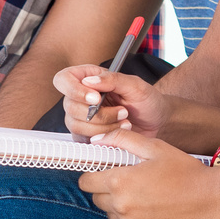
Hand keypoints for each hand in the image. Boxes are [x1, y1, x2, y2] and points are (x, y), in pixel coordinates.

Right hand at [52, 64, 169, 136]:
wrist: (156, 121)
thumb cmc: (147, 100)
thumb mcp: (135, 85)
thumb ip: (112, 80)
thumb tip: (88, 81)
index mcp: (88, 78)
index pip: (63, 80)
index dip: (74, 90)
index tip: (96, 98)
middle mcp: (80, 97)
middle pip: (70, 106)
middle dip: (99, 114)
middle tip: (123, 111)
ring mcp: (81, 118)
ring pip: (76, 126)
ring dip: (104, 127)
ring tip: (125, 122)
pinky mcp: (87, 136)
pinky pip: (84, 140)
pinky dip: (104, 138)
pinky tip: (119, 132)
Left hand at [77, 128, 219, 218]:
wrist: (211, 200)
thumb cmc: (185, 171)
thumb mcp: (155, 148)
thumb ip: (122, 140)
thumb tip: (97, 139)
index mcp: (120, 182)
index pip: (86, 181)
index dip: (94, 173)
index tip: (105, 169)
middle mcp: (121, 206)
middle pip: (95, 197)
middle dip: (106, 187)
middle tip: (129, 179)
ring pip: (109, 213)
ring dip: (117, 204)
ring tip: (143, 193)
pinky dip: (131, 217)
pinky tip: (150, 207)